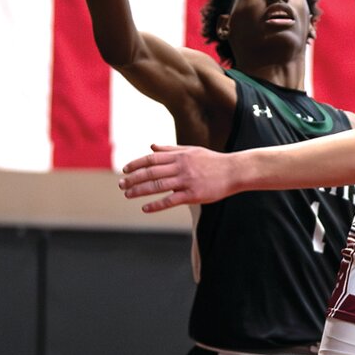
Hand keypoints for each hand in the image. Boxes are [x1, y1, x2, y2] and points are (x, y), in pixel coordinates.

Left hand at [120, 143, 234, 211]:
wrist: (234, 171)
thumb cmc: (212, 161)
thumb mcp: (191, 151)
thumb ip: (170, 150)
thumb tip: (151, 146)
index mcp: (179, 156)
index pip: (151, 159)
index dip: (136, 164)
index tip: (125, 170)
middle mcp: (181, 167)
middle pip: (151, 172)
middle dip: (133, 178)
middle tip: (121, 184)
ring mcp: (186, 181)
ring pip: (157, 186)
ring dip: (139, 190)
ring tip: (127, 194)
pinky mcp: (193, 195)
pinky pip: (170, 201)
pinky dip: (156, 205)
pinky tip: (145, 208)